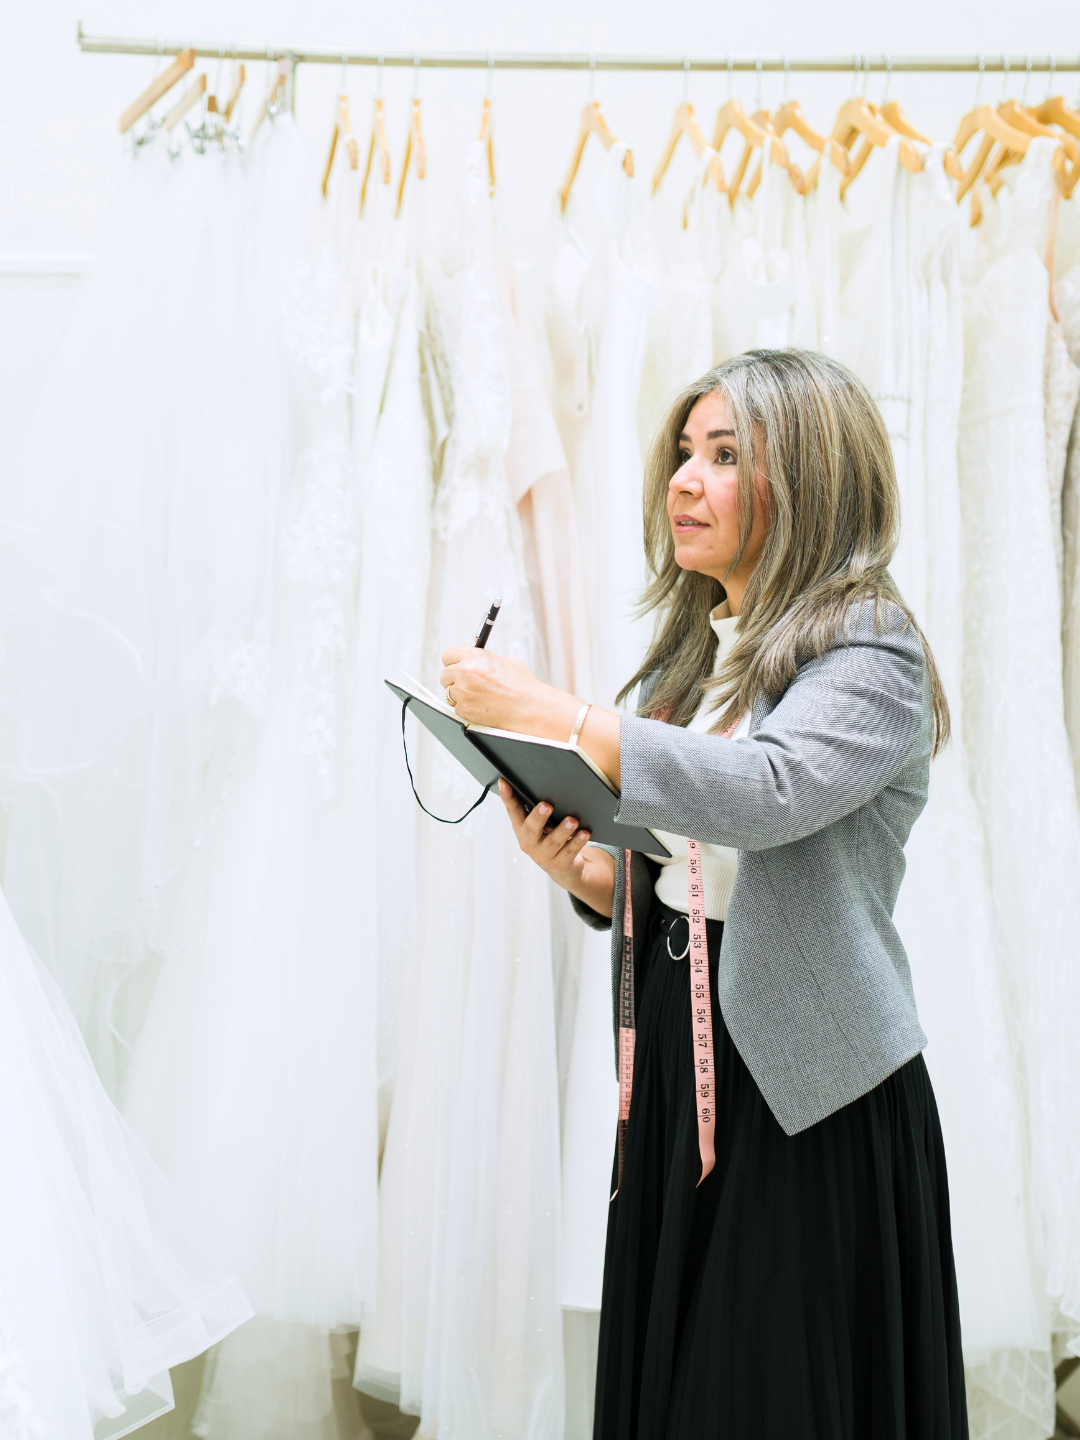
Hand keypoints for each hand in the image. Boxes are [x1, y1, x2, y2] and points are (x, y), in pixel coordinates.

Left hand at [440, 646, 555, 731]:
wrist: (529, 708)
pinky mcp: (464, 709)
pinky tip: (482, 707)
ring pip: (449, 693)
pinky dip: (466, 708)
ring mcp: (463, 692)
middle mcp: (466, 672)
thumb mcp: (505, 662)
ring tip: (479, 697)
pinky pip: (457, 708)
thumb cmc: (522, 686)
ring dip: (459, 695)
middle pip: (445, 675)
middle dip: (454, 680)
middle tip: (468, 685)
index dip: (453, 662)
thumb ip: (484, 660)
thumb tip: (474, 661)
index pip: (448, 655)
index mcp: (475, 657)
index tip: (456, 667)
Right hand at [498, 780, 591, 889]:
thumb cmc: (549, 837)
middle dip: (538, 817)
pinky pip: (569, 852)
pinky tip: (585, 833)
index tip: (504, 782)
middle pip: (531, 830)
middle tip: (546, 805)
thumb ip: (535, 808)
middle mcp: (529, 843)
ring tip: (572, 820)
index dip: (507, 797)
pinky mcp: (560, 864)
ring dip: (563, 830)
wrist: (562, 867)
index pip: (513, 811)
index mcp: (521, 829)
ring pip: (553, 842)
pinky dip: (577, 841)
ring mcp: (544, 855)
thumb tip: (539, 780)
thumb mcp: (540, 824)